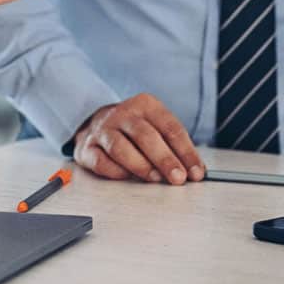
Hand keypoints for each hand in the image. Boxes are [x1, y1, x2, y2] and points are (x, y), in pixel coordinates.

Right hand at [73, 93, 204, 184]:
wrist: (96, 124)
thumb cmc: (134, 130)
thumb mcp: (156, 127)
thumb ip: (174, 147)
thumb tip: (195, 171)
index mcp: (145, 105)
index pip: (170, 128)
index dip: (186, 152)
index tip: (196, 172)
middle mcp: (123, 114)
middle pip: (146, 136)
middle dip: (165, 159)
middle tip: (178, 178)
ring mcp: (103, 130)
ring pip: (121, 148)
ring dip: (141, 166)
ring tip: (155, 179)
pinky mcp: (87, 147)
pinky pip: (101, 161)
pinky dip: (116, 171)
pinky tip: (129, 177)